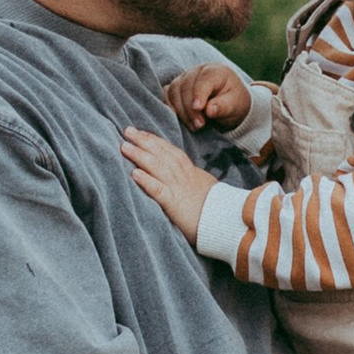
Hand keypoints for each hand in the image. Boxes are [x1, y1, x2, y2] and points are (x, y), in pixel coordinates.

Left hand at [120, 121, 221, 242]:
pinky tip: (134, 174)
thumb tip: (188, 175)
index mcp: (190, 172)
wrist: (229, 222)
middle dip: (143, 141)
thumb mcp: (206, 188)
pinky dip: (147, 181)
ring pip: (157, 167)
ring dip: (139, 155)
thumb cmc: (218, 209)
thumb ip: (194, 180)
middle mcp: (183, 177)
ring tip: (124, 146)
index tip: (141, 132)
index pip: (170, 151)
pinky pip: (159, 191)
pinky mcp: (175, 205)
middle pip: (161, 154)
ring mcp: (179, 189)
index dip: (155, 141)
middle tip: (127, 130)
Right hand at [163, 62, 252, 132]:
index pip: (204, 79)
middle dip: (190, 108)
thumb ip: (223, 106)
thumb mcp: (235, 105)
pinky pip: (166, 95)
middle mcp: (197, 71)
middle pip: (185, 85)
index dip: (199, 93)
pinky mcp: (175, 88)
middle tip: (200, 125)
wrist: (227, 105)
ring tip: (193, 127)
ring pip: (173, 91)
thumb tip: (209, 110)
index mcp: (215, 71)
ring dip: (180, 110)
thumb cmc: (233, 103)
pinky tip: (178, 120)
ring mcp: (184, 78)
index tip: (199, 108)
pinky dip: (170, 108)